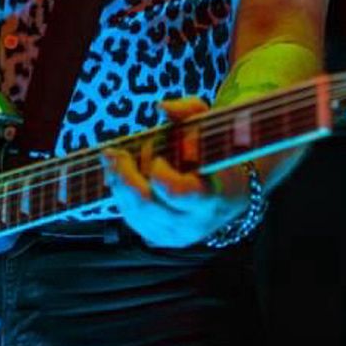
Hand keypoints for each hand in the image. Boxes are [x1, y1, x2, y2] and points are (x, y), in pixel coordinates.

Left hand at [101, 97, 250, 248]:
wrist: (231, 194)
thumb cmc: (217, 154)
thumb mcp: (211, 127)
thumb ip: (189, 111)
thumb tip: (162, 107)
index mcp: (211, 197)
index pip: (176, 192)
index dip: (160, 173)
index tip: (158, 158)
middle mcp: (193, 222)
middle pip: (146, 204)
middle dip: (125, 176)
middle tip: (113, 153)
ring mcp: (176, 235)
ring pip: (134, 213)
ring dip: (119, 185)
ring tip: (115, 160)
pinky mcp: (161, 239)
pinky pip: (133, 220)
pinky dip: (122, 197)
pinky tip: (120, 177)